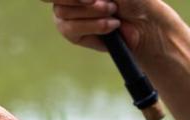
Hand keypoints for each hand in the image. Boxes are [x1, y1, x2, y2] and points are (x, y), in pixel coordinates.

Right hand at [43, 0, 177, 57]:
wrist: (144, 21)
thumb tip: (82, 0)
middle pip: (57, 0)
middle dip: (83, 1)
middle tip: (109, 4)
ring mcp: (66, 15)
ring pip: (63, 13)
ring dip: (93, 12)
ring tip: (113, 11)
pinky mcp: (72, 34)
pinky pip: (70, 28)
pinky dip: (94, 26)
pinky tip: (111, 25)